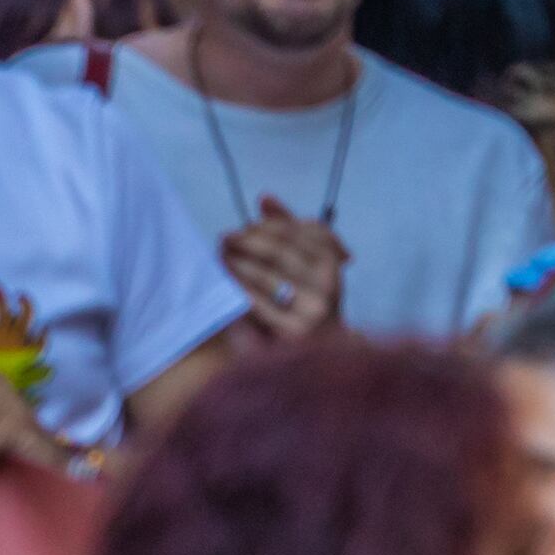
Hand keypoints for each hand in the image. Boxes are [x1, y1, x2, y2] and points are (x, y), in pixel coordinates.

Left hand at [220, 206, 346, 342]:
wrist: (318, 357)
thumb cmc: (304, 302)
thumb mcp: (304, 264)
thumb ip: (288, 229)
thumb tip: (264, 197)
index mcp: (332, 264)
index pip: (295, 231)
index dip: (266, 225)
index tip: (245, 226)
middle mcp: (328, 286)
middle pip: (279, 250)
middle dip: (247, 240)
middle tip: (225, 237)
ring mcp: (313, 311)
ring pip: (266, 274)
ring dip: (238, 261)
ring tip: (221, 255)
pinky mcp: (293, 333)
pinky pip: (258, 302)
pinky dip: (238, 286)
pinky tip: (226, 280)